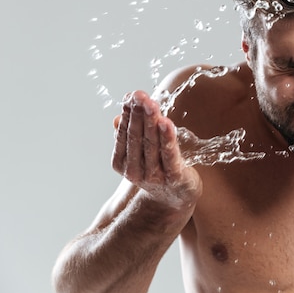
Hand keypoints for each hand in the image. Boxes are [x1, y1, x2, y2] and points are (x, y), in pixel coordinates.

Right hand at [112, 91, 201, 207]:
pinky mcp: (174, 177)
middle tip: (140, 95)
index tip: (131, 95)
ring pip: (151, 144)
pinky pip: (170, 155)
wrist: (176, 197)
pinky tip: (166, 123)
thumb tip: (117, 117)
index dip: (127, 114)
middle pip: (136, 137)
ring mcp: (154, 176)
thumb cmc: (157, 168)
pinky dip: (167, 139)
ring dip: (151, 122)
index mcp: (123, 163)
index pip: (123, 134)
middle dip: (138, 114)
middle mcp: (135, 170)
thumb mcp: (140, 152)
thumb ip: (129, 135)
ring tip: (151, 104)